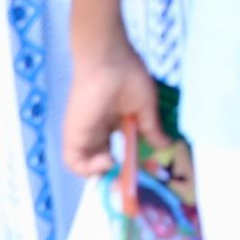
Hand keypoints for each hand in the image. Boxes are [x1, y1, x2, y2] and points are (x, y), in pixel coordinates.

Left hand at [60, 45, 161, 175]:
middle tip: (127, 182)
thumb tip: (165, 144)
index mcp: (114, 123)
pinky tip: (106, 160)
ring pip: (86, 165)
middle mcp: (98, 131)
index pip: (119, 152)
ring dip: (101, 174)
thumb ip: (152, 129)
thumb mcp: (145, 106)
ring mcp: (85, 133)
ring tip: (115, 165)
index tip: (142, 173)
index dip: (129, 165)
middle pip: (103, 162)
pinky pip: (74, 162)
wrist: (108, 57)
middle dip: (115, 177)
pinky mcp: (74, 134)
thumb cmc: (127, 74)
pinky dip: (88, 170)